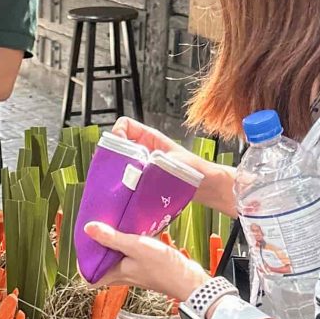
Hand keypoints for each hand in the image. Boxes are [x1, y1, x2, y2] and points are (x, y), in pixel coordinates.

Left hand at [84, 222, 208, 301]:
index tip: (84, 247)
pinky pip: (131, 257)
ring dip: (114, 246)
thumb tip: (88, 229)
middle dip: (98, 250)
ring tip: (115, 228)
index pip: (90, 278)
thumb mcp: (135, 247)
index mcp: (116, 274)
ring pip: (117, 261)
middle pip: (102, 266)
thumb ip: (112, 238)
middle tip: (98, 232)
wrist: (189, 279)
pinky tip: (135, 232)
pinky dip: (129, 245)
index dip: (83, 266)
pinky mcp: (147, 267)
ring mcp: (135, 272)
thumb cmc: (164, 267)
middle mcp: (123, 275)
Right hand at [113, 115, 248, 211]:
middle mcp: (144, 148)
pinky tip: (127, 193)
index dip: (117, 133)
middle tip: (112, 171)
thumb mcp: (167, 163)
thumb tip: (130, 171)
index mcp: (149, 137)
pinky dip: (125, 184)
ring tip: (120, 184)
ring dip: (118, 173)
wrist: (207, 186)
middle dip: (113, 157)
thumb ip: (148, 165)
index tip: (118, 148)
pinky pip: (129, 177)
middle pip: (118, 145)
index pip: (124, 125)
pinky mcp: (146, 177)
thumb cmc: (193, 170)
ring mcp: (144, 163)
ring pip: (122, 163)